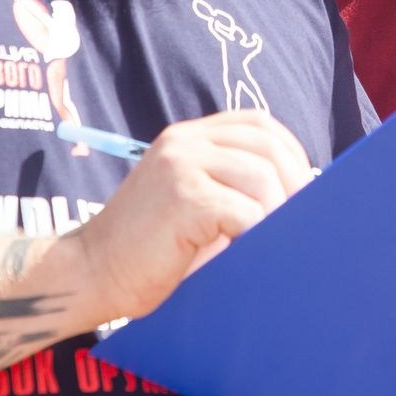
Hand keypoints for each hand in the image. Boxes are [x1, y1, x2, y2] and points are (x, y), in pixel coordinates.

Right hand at [70, 110, 311, 322]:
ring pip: (261, 178)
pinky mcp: (183, 197)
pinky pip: (244, 211)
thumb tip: (301, 197)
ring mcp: (181, 165)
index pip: (258, 123)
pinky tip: (250, 252)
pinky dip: (257, 234)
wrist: (91, 272)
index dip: (290, 152)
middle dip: (296, 183)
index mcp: (187, 138)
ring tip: (276, 242)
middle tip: (303, 221)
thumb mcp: (192, 202)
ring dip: (278, 214)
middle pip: (267, 145)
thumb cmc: (148, 250)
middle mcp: (183, 142)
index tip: (302, 190)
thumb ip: (229, 186)